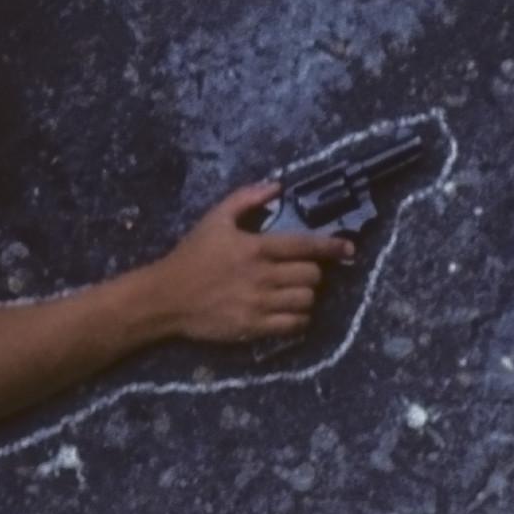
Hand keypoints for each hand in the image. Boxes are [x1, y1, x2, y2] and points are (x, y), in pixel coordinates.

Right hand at [153, 181, 347, 346]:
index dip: (332, 246)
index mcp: (256, 247)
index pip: (305, 245)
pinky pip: (294, 325)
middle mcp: (262, 276)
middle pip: (311, 275)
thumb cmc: (192, 256)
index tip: (348, 248)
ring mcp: (259, 304)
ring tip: (296, 291)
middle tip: (303, 271)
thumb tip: (277, 186)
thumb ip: (246, 198)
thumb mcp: (215, 219)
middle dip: (314, 272)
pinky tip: (290, 312)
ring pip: (306, 300)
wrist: (166, 297)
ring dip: (307, 295)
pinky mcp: (254, 327)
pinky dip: (299, 318)